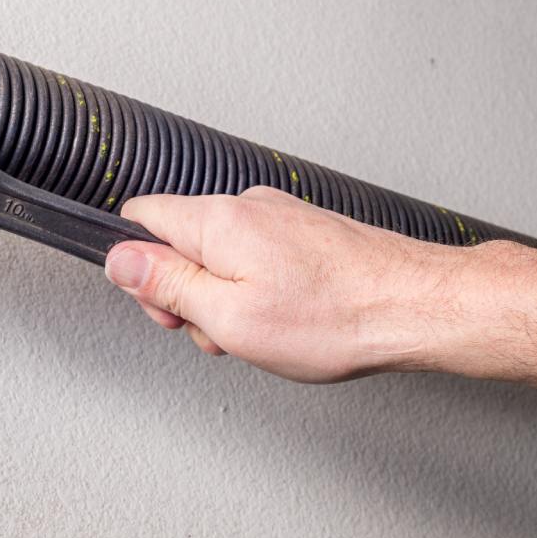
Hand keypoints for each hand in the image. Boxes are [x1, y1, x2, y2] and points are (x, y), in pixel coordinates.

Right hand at [105, 186, 536, 397]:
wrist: (416, 306)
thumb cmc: (336, 317)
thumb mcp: (228, 317)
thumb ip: (167, 284)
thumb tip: (120, 260)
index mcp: (218, 221)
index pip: (140, 218)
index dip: (138, 269)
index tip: (165, 306)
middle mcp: (248, 206)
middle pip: (180, 241)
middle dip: (187, 291)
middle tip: (218, 330)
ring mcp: (281, 216)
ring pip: (221, 254)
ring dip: (226, 296)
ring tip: (263, 330)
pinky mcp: (306, 231)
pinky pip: (257, 257)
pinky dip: (259, 289)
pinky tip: (289, 318)